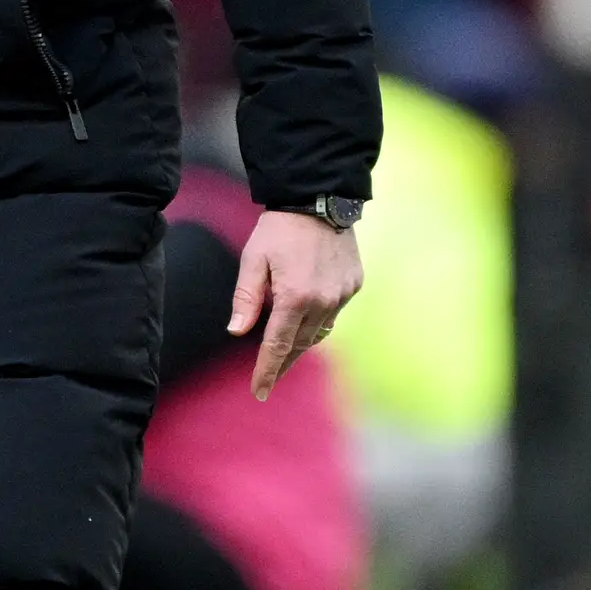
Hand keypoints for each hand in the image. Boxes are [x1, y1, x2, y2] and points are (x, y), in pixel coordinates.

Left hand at [230, 210, 363, 401]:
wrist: (319, 197)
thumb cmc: (279, 228)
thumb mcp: (253, 259)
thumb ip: (246, 298)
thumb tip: (236, 332)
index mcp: (294, 297)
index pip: (278, 345)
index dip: (267, 370)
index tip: (259, 392)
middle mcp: (323, 301)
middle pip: (300, 344)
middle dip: (283, 363)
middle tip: (268, 379)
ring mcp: (342, 294)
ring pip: (320, 331)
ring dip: (301, 344)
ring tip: (285, 355)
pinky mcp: (354, 284)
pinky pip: (334, 311)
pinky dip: (319, 319)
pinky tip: (307, 316)